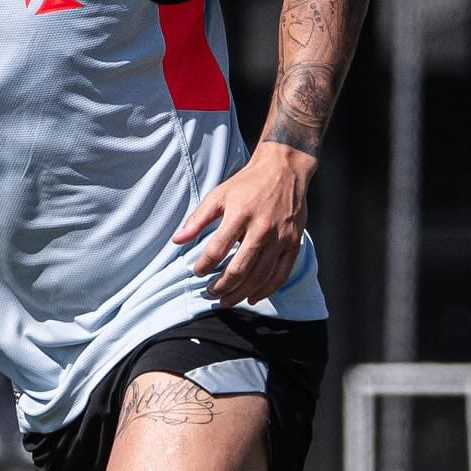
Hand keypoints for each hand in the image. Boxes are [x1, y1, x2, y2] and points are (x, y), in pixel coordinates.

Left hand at [174, 143, 311, 306]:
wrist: (284, 169)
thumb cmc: (248, 184)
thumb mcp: (218, 195)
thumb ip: (197, 219)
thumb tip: (177, 240)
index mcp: (240, 215)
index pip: (217, 250)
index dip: (204, 266)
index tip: (197, 272)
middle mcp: (262, 229)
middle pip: (240, 269)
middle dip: (222, 286)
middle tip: (210, 294)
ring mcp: (280, 238)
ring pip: (260, 276)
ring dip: (241, 293)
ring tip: (226, 300)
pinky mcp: (294, 243)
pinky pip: (280, 274)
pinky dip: (266, 290)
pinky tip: (252, 297)